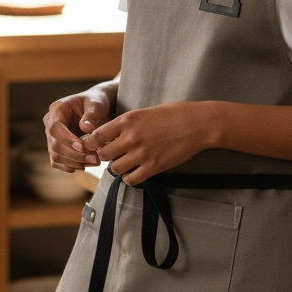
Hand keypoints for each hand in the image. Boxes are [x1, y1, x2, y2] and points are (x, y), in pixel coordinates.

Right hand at [43, 84, 114, 172]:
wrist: (97, 109)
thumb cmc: (96, 103)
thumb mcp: (98, 104)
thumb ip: (92, 114)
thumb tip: (86, 128)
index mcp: (57, 109)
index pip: (55, 128)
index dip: (68, 140)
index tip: (84, 147)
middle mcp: (50, 124)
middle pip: (55, 145)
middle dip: (75, 155)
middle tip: (95, 158)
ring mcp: (52, 137)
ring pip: (56, 156)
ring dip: (75, 163)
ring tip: (95, 161)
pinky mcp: (56, 148)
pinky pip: (58, 162)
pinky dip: (71, 166)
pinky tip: (85, 165)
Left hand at [81, 101, 214, 184]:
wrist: (198, 123)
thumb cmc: (174, 114)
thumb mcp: (144, 112)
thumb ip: (126, 124)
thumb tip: (110, 135)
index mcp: (127, 120)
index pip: (96, 136)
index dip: (93, 143)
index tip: (97, 145)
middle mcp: (131, 137)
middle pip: (104, 155)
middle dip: (107, 156)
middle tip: (114, 155)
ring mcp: (142, 153)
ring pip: (116, 169)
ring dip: (119, 167)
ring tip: (127, 163)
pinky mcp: (154, 166)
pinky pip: (131, 179)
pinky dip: (130, 178)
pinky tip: (136, 172)